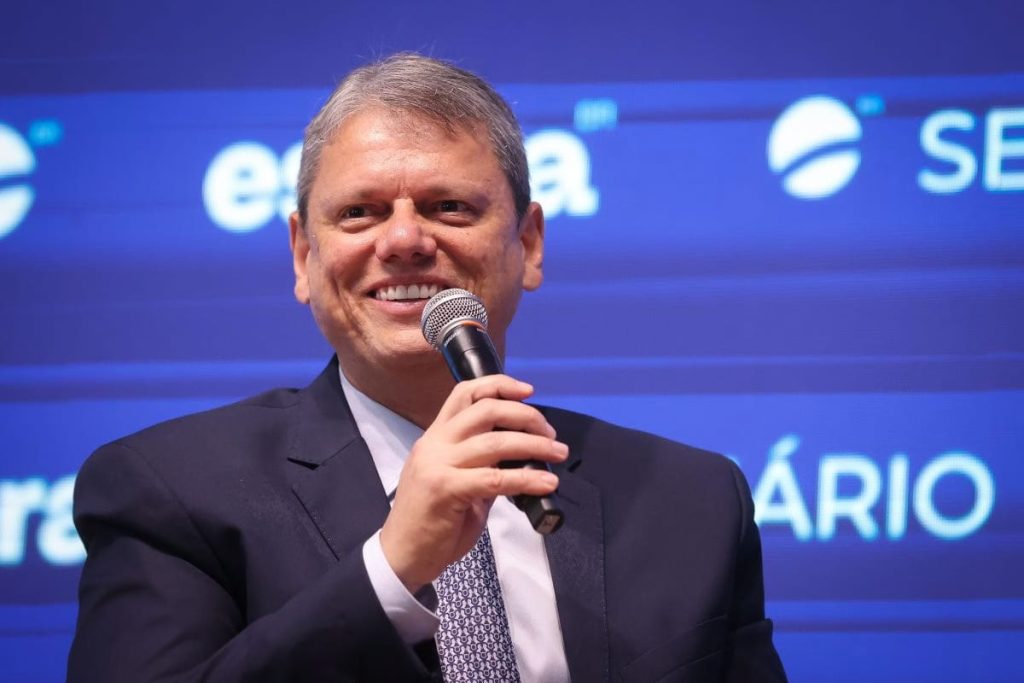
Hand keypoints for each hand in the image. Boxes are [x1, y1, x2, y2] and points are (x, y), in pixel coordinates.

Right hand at [379, 375, 567, 592]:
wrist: (401, 556)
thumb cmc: (431, 522)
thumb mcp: (455, 481)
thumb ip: (482, 463)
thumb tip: (522, 454)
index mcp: (435, 436)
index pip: (465, 393)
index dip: (500, 386)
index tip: (528, 391)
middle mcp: (434, 444)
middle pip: (486, 410)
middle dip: (526, 416)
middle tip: (550, 434)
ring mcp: (437, 465)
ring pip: (495, 442)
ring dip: (535, 445)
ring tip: (557, 453)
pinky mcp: (445, 490)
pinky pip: (495, 478)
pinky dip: (527, 478)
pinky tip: (546, 483)